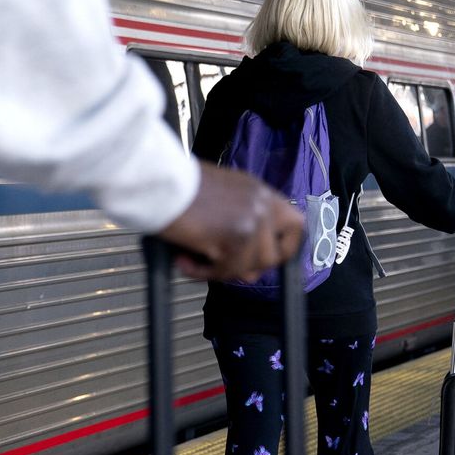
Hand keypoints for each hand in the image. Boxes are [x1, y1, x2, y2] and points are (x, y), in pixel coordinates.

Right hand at [157, 162, 304, 281]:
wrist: (159, 180)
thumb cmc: (178, 185)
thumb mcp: (221, 195)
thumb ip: (239, 223)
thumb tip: (247, 266)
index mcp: (259, 192)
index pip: (295, 225)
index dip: (285, 248)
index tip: (268, 258)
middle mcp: (261, 205)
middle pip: (274, 255)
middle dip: (248, 266)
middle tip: (222, 265)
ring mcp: (251, 221)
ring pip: (249, 267)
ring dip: (221, 271)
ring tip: (194, 260)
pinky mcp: (234, 238)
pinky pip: (225, 271)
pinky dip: (202, 273)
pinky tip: (185, 261)